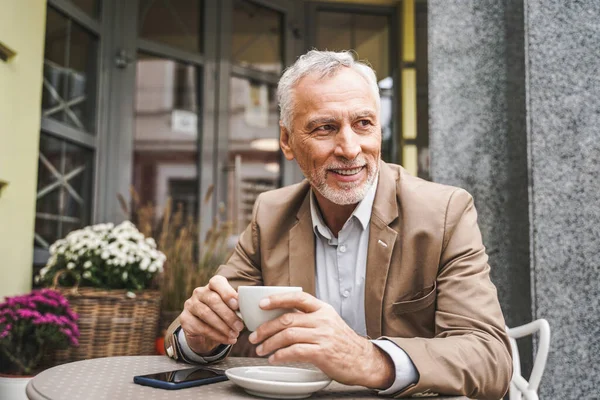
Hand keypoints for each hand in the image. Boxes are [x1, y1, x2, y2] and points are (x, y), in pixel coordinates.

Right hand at [179, 276, 244, 354]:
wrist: (204, 330)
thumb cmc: (222, 314)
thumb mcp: (231, 308)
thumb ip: (237, 306)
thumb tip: (249, 309)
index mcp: (212, 285)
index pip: (217, 282)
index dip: (227, 292)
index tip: (237, 305)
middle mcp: (199, 292)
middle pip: (213, 300)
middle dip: (228, 315)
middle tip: (240, 327)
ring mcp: (190, 305)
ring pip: (206, 314)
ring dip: (223, 326)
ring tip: (235, 335)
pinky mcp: (185, 319)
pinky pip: (201, 327)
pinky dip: (216, 335)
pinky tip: (227, 340)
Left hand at [248, 292, 394, 388]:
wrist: (363, 361)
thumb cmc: (342, 343)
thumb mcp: (328, 322)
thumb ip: (309, 318)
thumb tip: (281, 318)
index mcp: (323, 309)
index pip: (298, 298)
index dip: (278, 299)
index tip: (262, 304)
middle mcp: (323, 320)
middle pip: (287, 320)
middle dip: (266, 328)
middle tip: (254, 336)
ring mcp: (323, 336)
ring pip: (288, 336)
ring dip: (269, 343)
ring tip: (260, 350)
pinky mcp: (322, 353)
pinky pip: (295, 352)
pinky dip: (280, 355)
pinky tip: (273, 359)